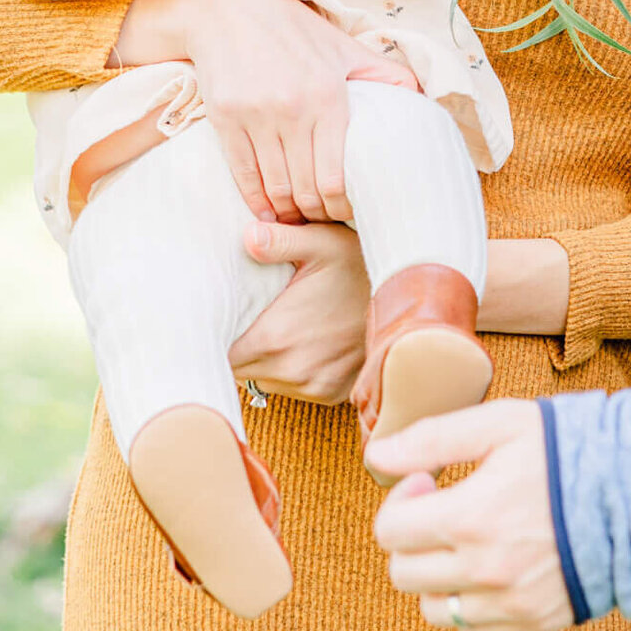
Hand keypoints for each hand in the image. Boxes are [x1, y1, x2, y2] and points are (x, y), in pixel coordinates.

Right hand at [113, 0, 367, 224]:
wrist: (231, 10)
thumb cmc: (294, 31)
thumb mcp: (344, 47)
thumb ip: (384, 76)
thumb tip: (423, 99)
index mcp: (329, 95)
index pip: (336, 178)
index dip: (341, 205)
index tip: (345, 211)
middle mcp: (293, 109)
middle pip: (306, 190)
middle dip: (316, 214)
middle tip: (322, 220)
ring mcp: (256, 116)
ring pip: (275, 187)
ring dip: (287, 212)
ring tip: (297, 218)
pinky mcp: (225, 119)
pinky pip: (242, 174)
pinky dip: (256, 201)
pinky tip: (266, 211)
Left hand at [231, 219, 369, 401]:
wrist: (409, 300)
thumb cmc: (361, 266)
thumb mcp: (322, 243)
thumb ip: (279, 240)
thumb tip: (247, 235)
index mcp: (276, 338)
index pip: (223, 354)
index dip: (220, 336)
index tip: (226, 317)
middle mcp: (292, 371)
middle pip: (241, 371)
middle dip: (240, 347)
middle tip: (249, 319)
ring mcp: (313, 387)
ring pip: (265, 382)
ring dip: (265, 362)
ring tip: (278, 330)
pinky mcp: (330, 395)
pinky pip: (294, 389)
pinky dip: (291, 371)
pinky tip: (303, 344)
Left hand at [369, 400, 575, 630]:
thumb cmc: (567, 451)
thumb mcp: (501, 424)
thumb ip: (432, 438)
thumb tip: (376, 454)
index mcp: (470, 518)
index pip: (391, 530)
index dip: (400, 499)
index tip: (429, 481)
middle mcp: (484, 571)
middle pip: (404, 572)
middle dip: (412, 536)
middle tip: (444, 506)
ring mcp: (508, 604)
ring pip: (432, 608)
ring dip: (435, 575)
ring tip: (466, 540)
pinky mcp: (531, 624)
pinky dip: (468, 604)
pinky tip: (490, 568)